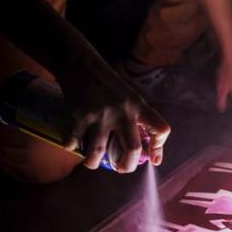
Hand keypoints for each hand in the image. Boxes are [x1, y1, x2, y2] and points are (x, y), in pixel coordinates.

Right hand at [55, 50, 169, 171]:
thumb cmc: (105, 80)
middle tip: (120, 168)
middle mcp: (122, 112)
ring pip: (99, 152)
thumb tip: (137, 141)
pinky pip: (74, 142)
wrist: (80, 63)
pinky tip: (70, 145)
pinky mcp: (80, 116)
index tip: (153, 158)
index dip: (159, 147)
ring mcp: (100, 116)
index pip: (160, 129)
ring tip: (91, 163)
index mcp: (138, 106)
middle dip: (126, 166)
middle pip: (132, 149)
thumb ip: (133, 114)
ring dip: (93, 163)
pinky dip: (70, 147)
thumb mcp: (127, 94)